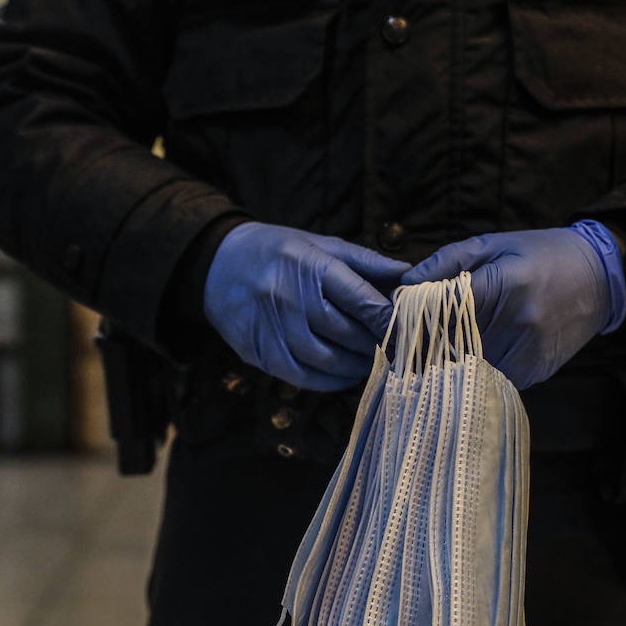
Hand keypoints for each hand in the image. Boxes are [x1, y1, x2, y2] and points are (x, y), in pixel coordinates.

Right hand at [204, 222, 408, 390]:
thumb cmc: (279, 251)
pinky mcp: (256, 350)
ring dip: (355, 367)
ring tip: (371, 363)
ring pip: (324, 360)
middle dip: (375, 346)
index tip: (407, 332)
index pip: (360, 300)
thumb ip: (365, 262)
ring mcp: (270, 326)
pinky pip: (300, 376)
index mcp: (310, 264)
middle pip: (344, 333)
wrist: (217, 263)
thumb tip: (408, 275)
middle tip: (394, 351)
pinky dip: (328, 381)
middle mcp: (288, 296)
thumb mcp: (320, 244)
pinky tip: (343, 375)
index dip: (388, 321)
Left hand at [401, 221, 625, 388]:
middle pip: (454, 344)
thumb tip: (406, 283)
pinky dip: (478, 368)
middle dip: (431, 341)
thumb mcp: (495, 244)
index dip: (418, 317)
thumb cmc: (543, 254)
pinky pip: (492, 377)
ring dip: (453, 359)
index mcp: (507, 285)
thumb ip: (448, 262)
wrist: (601, 278)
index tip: (401, 320)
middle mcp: (519, 324)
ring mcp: (530, 352)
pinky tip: (477, 352)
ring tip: (445, 346)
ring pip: (470, 367)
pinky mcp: (536, 372)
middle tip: (415, 339)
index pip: (445, 310)